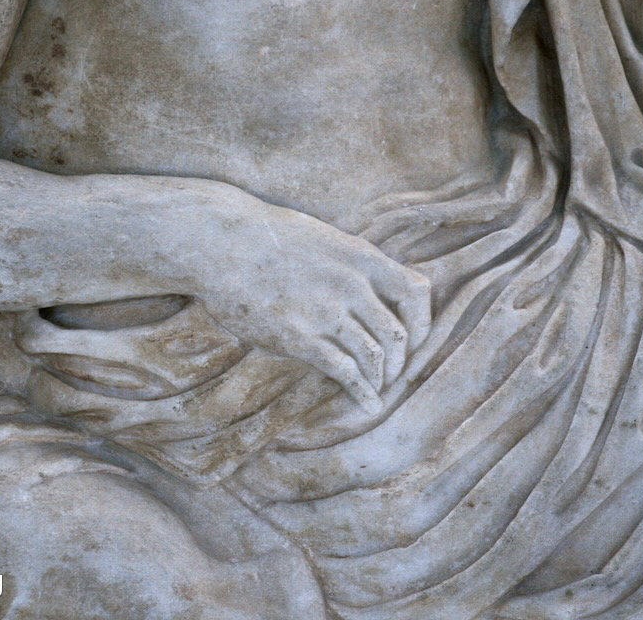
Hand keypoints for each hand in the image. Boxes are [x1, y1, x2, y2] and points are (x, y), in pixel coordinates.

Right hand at [197, 203, 431, 411]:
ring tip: (377, 392)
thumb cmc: (266, 238)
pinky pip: (345, 372)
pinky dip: (362, 393)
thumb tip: (370, 285)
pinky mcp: (300, 336)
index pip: (417, 292)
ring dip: (381, 380)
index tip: (414, 341)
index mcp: (361, 257)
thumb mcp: (322, 238)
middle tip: (393, 375)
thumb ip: (351, 263)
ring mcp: (327, 311)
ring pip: (376, 357)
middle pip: (398, 334)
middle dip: (401, 362)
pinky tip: (365, 404)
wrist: (220, 242)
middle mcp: (352, 284)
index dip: (422, 323)